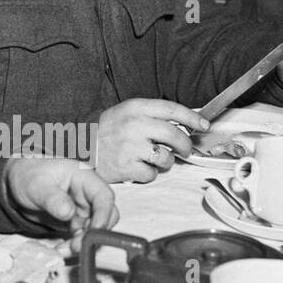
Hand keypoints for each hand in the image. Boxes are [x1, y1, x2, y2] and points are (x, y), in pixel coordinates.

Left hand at [5, 157, 118, 250]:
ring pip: (94, 230)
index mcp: (84, 178)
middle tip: (77, 246)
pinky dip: (74, 246)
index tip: (94, 232)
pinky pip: (81, 237)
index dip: (104, 215)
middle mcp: (88, 195)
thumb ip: (52, 198)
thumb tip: (68, 212)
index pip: (104, 196)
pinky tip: (61, 249)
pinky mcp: (75, 223)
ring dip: (83, 243)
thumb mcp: (37, 185)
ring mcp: (83, 210)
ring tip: (64, 250)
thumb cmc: (29, 175)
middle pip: (106, 216)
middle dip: (94, 234)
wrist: (18, 183)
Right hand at [92, 98, 207, 182]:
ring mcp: (130, 147)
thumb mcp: (125, 113)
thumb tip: (184, 124)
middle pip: (175, 135)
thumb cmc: (105, 132)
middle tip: (185, 150)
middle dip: (186, 145)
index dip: (192, 117)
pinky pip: (151, 174)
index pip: (172, 109)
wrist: (79, 149)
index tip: (203, 125)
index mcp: (135, 108)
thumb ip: (151, 115)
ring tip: (154, 159)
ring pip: (166, 157)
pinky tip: (138, 168)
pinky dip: (148, 174)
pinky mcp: (127, 167)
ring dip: (166, 161)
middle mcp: (134, 125)